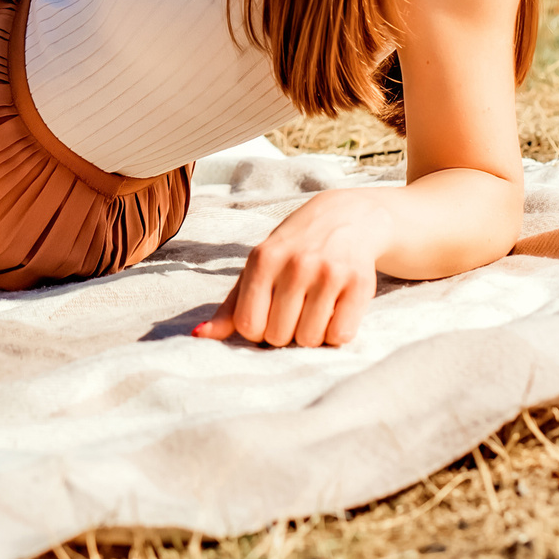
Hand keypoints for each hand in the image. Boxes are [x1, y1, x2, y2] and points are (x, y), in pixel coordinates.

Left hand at [193, 188, 392, 347]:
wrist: (346, 218)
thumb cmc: (293, 250)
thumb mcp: (258, 268)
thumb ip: (230, 306)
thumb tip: (198, 336)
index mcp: (263, 259)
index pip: (248, 325)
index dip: (257, 329)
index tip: (267, 314)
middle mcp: (296, 264)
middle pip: (278, 336)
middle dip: (284, 332)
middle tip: (295, 310)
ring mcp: (329, 273)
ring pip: (310, 340)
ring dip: (311, 334)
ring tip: (314, 309)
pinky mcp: (360, 284)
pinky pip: (340, 336)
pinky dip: (336, 334)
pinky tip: (335, 311)